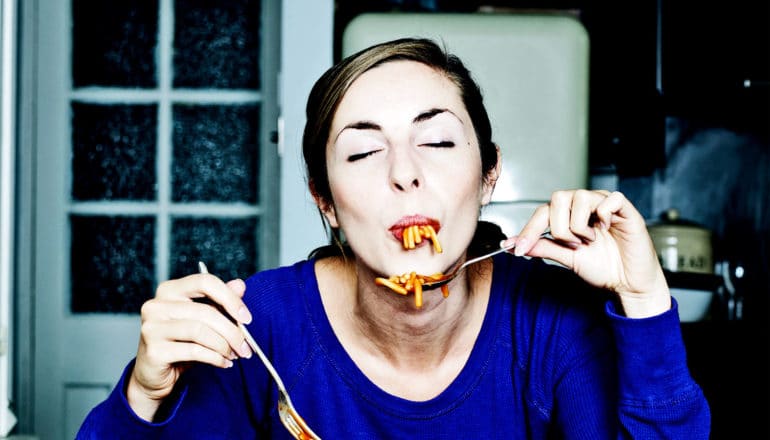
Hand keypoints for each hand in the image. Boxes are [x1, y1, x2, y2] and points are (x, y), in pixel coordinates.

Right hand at [126, 272, 252, 420]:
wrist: (153, 375)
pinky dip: (215, 358)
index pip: (204, 282)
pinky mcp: (154, 351)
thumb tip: (240, 285)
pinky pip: (194, 351)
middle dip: (232, 331)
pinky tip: (224, 362)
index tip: (247, 317)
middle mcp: (156, 305)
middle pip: (206, 311)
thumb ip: (220, 301)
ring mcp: (152, 328)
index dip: (230, 298)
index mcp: (169, 290)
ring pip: (200, 331)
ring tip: (235, 354)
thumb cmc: (180, 344)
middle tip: (246, 346)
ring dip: (224, 345)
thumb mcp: (202, 320)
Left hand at [508, 190, 670, 317]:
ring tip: (590, 241)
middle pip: (559, 197)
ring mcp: (605, 206)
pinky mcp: (626, 210)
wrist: (628, 284)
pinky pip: (611, 198)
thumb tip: (513, 244)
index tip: (518, 249)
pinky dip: (604, 215)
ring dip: (580, 225)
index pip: (543, 211)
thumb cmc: (602, 269)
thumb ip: (543, 247)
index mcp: (569, 216)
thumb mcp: (567, 259)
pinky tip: (606, 229)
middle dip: (559, 227)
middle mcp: (585, 206)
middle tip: (573, 245)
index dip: (529, 229)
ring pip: (581, 196)